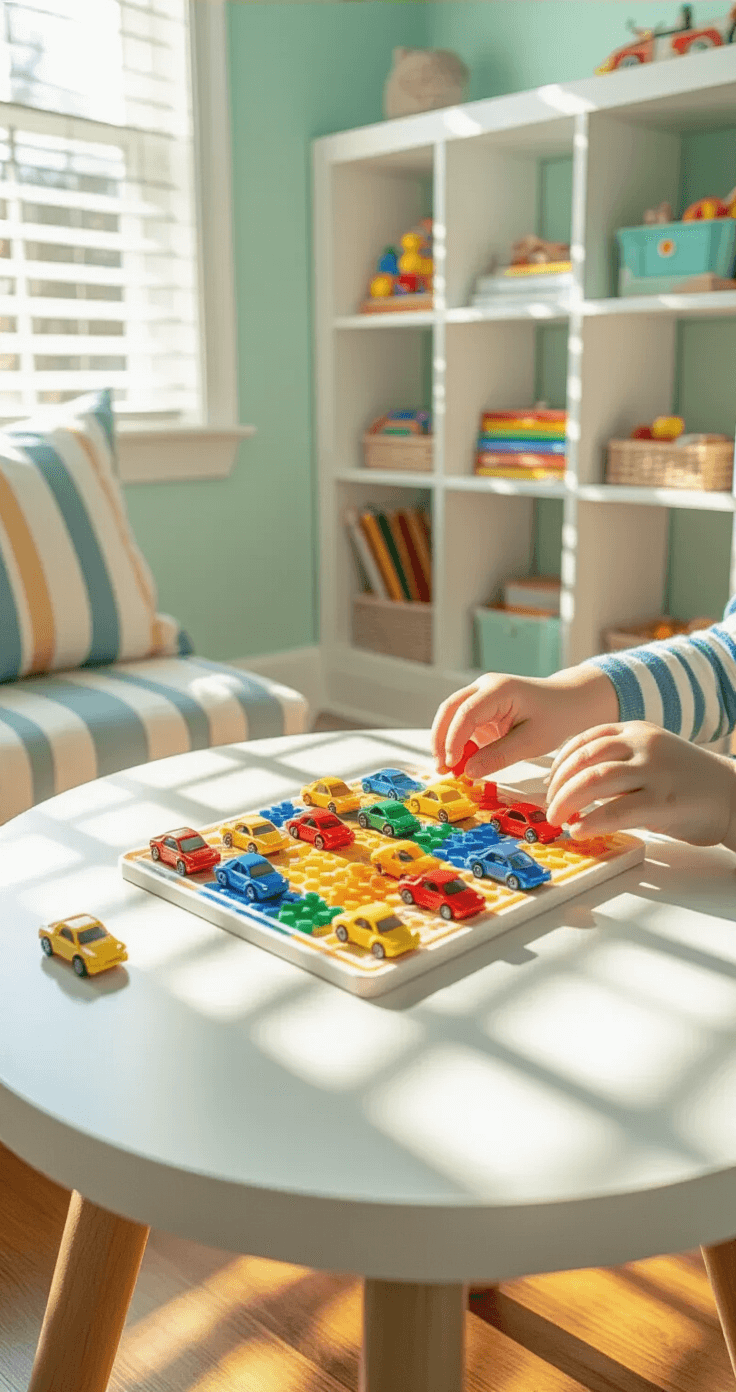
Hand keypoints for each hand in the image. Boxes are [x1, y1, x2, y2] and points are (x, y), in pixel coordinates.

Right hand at [431, 666, 617, 779]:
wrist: (568, 701)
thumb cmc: (555, 717)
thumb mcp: (532, 742)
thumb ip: (499, 756)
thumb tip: (468, 772)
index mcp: (499, 689)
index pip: (466, 713)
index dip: (454, 740)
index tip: (452, 765)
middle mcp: (484, 687)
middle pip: (450, 709)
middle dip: (440, 740)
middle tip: (440, 769)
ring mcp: (481, 695)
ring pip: (451, 716)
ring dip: (445, 742)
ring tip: (447, 770)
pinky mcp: (482, 708)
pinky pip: (462, 724)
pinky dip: (458, 743)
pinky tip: (461, 763)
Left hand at [546, 721, 735, 846]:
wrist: (734, 795)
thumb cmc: (688, 781)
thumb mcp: (651, 757)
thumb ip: (618, 763)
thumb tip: (573, 786)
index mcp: (637, 730)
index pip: (585, 739)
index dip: (560, 763)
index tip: (549, 783)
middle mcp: (643, 745)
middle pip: (584, 759)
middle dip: (558, 785)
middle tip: (549, 807)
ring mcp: (654, 771)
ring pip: (595, 780)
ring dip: (567, 801)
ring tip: (559, 819)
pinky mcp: (663, 801)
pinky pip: (617, 810)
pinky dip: (591, 821)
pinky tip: (580, 829)